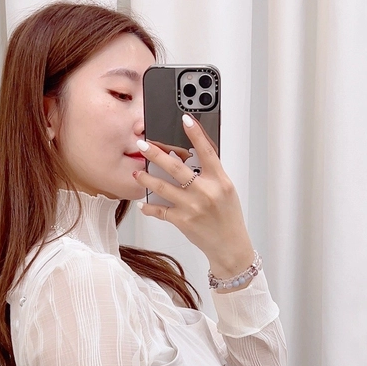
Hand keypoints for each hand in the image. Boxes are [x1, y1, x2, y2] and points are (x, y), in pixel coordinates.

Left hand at [134, 114, 254, 275]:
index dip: (196, 134)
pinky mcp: (183, 221)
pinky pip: (161, 211)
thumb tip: (191, 159)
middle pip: (177, 167)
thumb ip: (211, 175)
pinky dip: (149, 207)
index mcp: (220, 181)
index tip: (185, 119)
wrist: (230, 246)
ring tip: (137, 172)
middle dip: (156, 154)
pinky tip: (142, 203)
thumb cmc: (228, 218)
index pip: (207, 152)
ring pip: (163, 188)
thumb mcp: (226, 191)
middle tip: (143, 144)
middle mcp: (206, 192)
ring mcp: (193, 207)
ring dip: (147, 178)